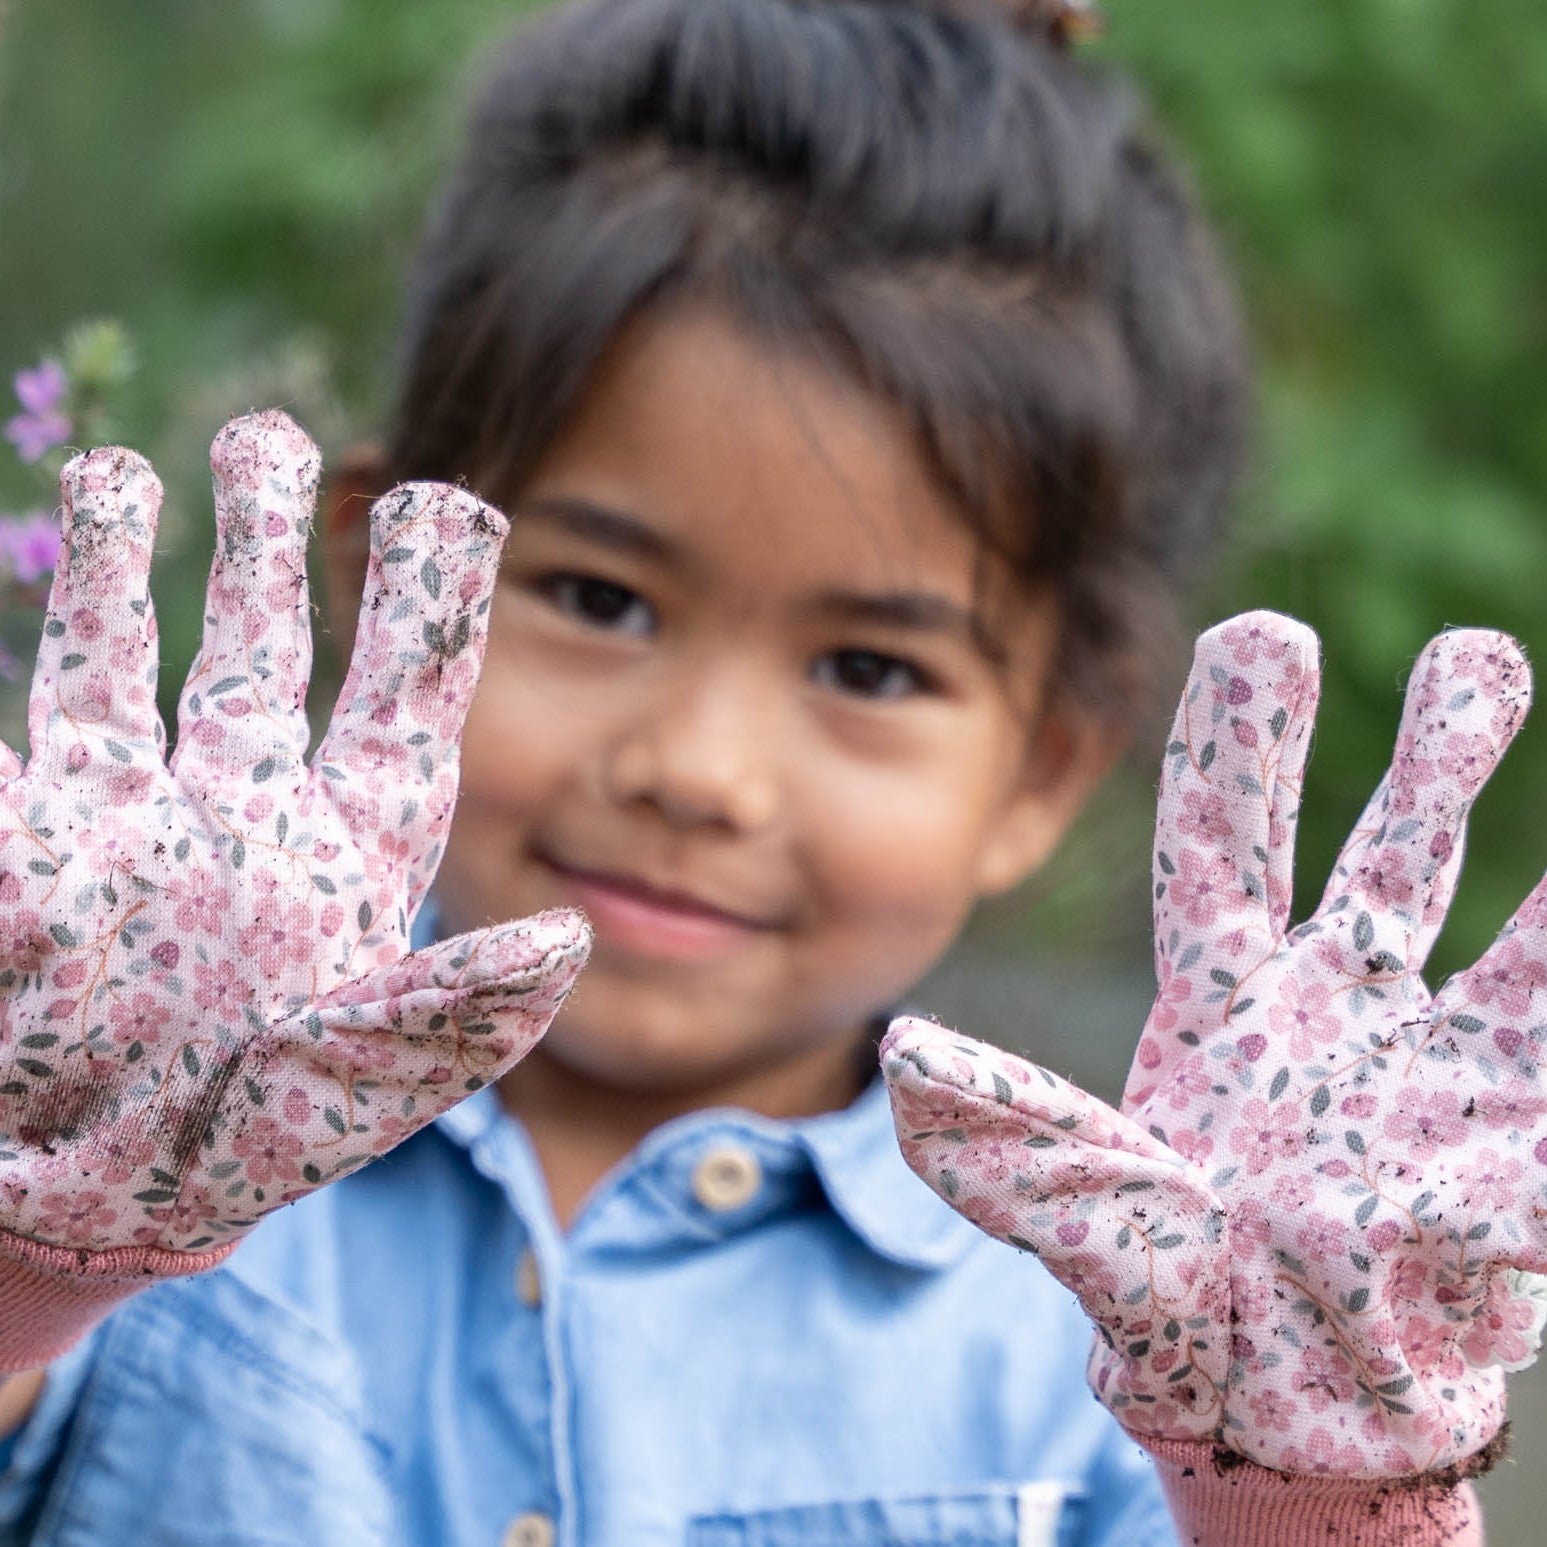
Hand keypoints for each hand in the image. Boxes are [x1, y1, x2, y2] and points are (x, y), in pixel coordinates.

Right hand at [0, 412, 587, 1366]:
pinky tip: (22, 576)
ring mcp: (138, 829)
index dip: (425, 611)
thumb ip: (458, 1012)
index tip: (450, 504)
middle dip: (268, 549)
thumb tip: (570, 944)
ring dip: (126, 573)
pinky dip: (17, 699)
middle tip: (273, 434)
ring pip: (133, 670)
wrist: (98, 1206)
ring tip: (129, 467)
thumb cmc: (252, 1149)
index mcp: (348, 858)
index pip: (400, 709)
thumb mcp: (367, 1079)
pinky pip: (20, 752)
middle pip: (264, 656)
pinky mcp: (40, 854)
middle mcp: (247, 822)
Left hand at [883, 611, 1546, 1481]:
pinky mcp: (1504, 1145)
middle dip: (1432, 762)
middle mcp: (1331, 1017)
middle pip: (1383, 862)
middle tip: (1479, 648)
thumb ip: (1013, 1143)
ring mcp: (1426, 1073)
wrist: (1272, 1414)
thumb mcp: (1087, 1216)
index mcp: (1222, 1008)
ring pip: (1500, 938)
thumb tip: (905, 1060)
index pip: (1227, 847)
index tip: (1266, 630)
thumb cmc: (1173, 1310)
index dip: (1242, 743)